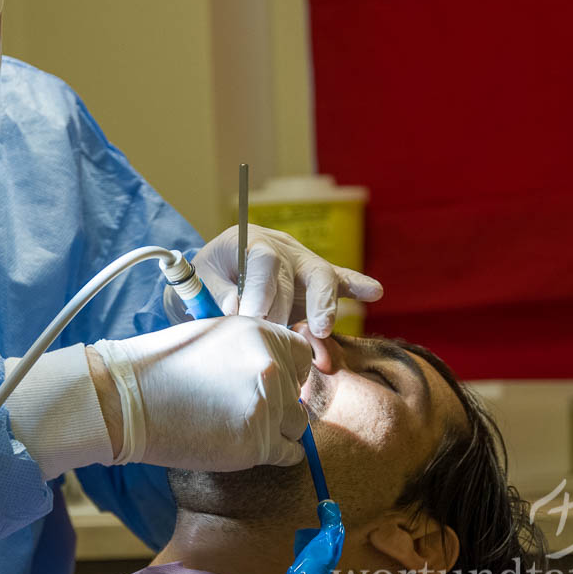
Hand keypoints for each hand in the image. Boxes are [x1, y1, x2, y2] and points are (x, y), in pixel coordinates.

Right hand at [91, 316, 312, 470]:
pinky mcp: (258, 442)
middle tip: (241, 409)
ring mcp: (266, 405)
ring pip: (295, 424)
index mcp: (259, 332)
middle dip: (277, 404)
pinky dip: (275, 454)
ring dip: (274, 429)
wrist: (127, 400)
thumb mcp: (212, 337)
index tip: (270, 384)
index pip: (302, 355)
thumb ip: (250, 348)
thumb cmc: (160, 368)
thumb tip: (280, 369)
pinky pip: (290, 454)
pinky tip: (247, 446)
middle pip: (298, 393)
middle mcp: (270, 364)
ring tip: (238, 428)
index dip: (288, 372)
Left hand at [165, 225, 382, 337]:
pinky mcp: (314, 280)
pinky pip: (340, 280)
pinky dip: (357, 285)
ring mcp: (301, 263)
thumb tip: (235, 307)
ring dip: (325, 304)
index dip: (260, 289)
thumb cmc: (207, 277)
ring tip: (322, 328)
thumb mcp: (198, 279)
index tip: (250, 317)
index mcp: (249, 241)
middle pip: (298, 272)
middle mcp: (281, 247)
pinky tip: (374, 291)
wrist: (216, 273)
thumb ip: (215, 291)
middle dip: (287, 307)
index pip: (264, 260)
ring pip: (323, 276)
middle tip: (276, 332)